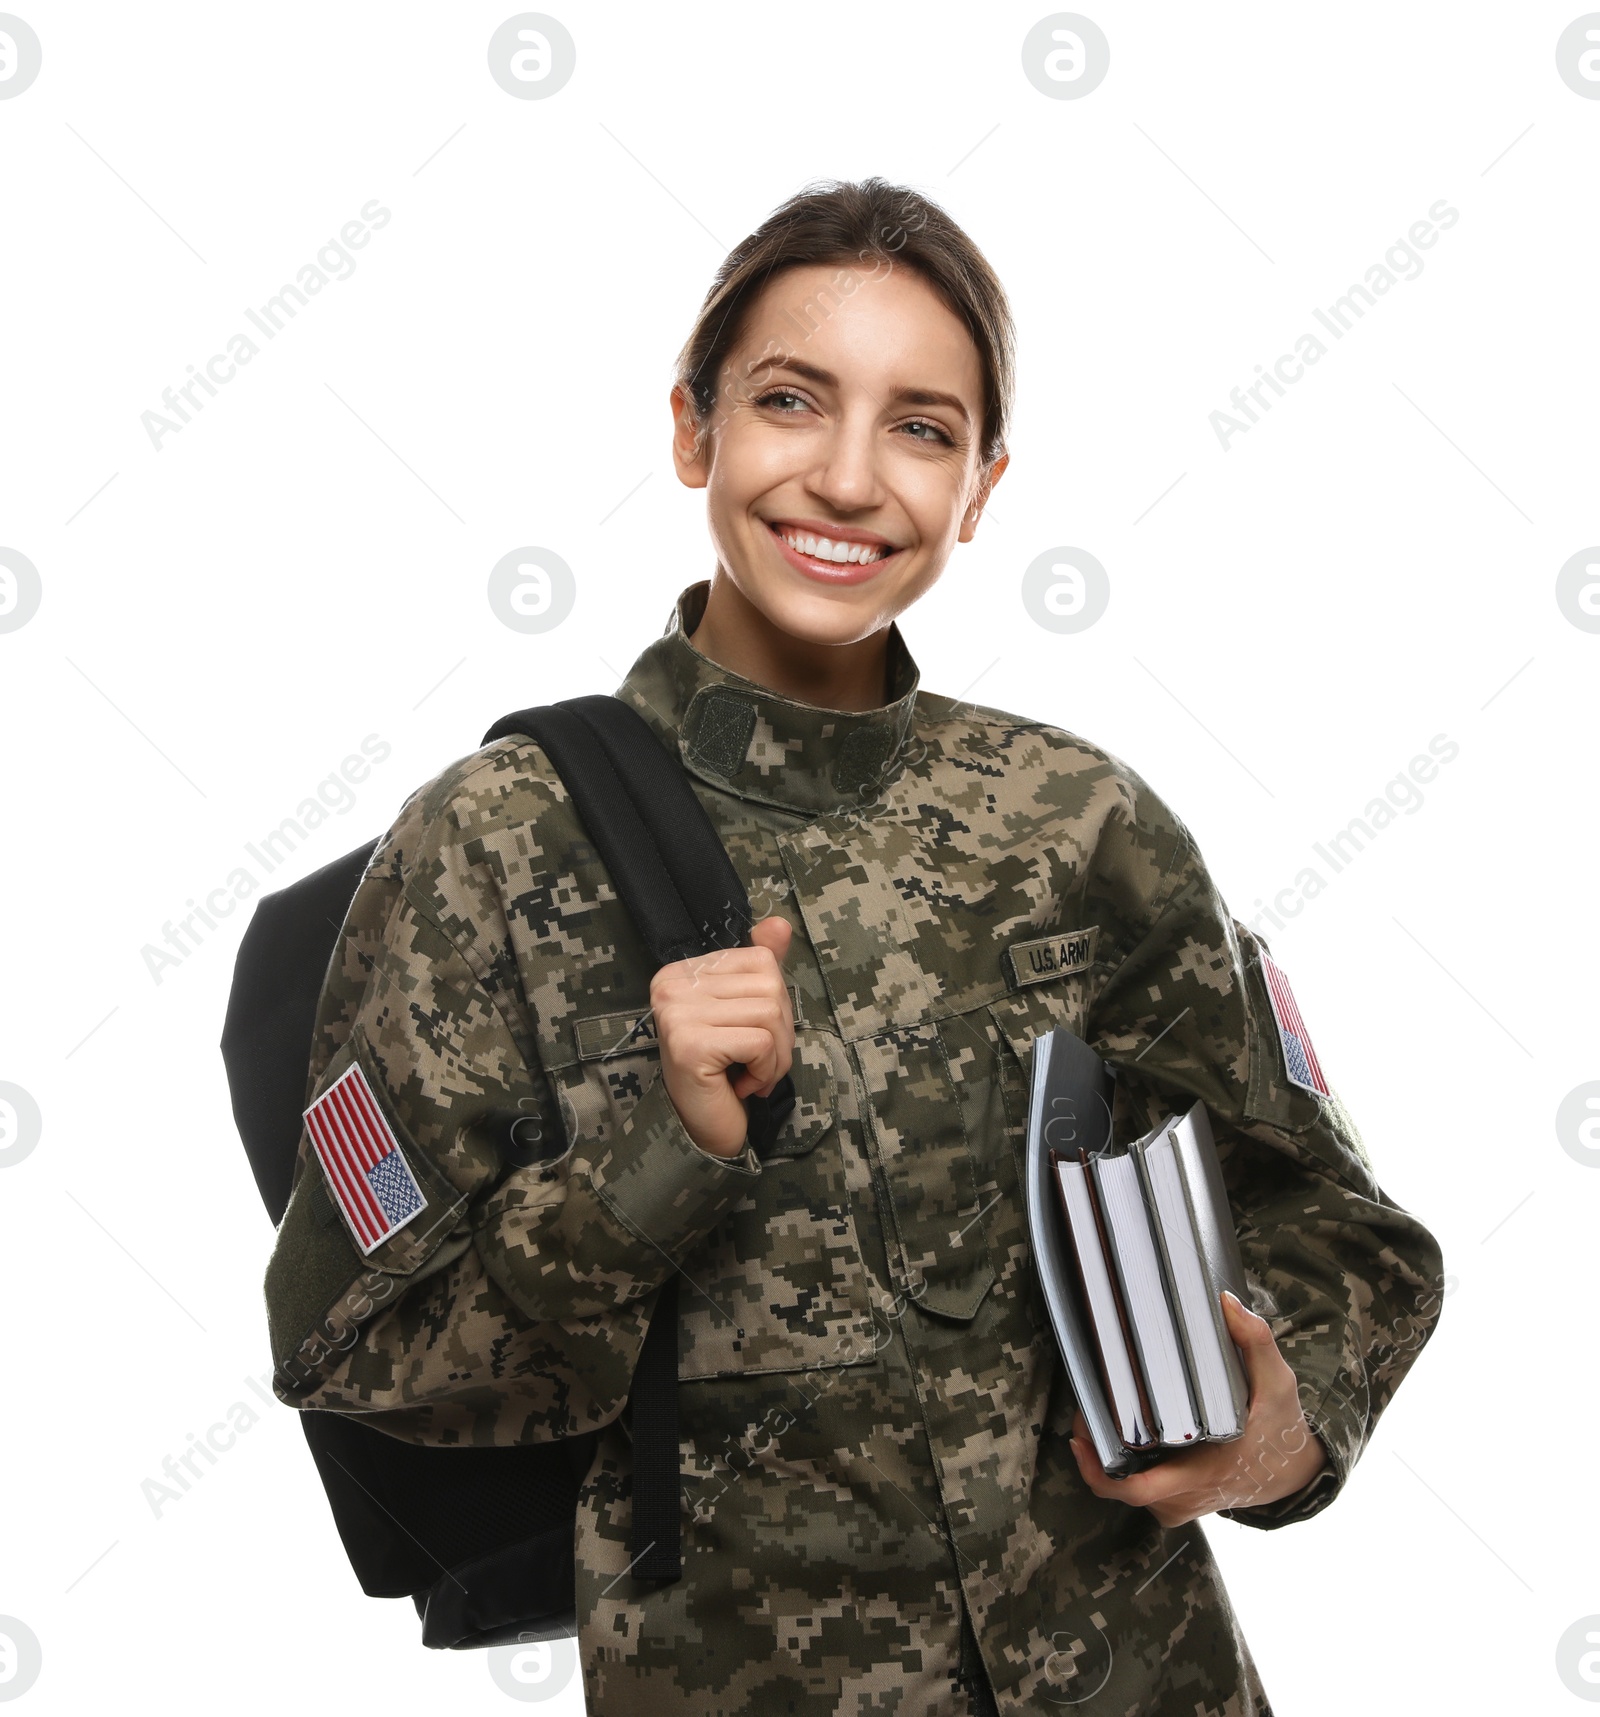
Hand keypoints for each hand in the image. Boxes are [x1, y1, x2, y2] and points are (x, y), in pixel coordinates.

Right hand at [651, 915, 794, 1158]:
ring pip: (770, 1014)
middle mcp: (672, 985)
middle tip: (757, 1062)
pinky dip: (765, 1070)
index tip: (750, 1036)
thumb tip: (780, 923)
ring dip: (776, 1056)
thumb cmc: (724, 1070)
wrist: (701, 1130)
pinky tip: (742, 1087)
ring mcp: (677, 1013)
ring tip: (751, 1074)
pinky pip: (761, 1042)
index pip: (760, 960)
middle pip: (770, 986)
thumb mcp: (745, 1011)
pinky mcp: (690, 1044)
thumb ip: (761, 967)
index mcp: (682, 971)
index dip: (775, 1003)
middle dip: (781, 1033)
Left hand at [1068, 1291, 1327, 1527]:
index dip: (1099, 1470)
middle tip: (1084, 1411)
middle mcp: (1186, 1495)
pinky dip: (1129, 1463)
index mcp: (1204, 1472)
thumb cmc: (1280, 1427)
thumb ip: (1256, 1342)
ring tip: (1103, 1415)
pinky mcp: (1177, 1502)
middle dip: (1094, 1451)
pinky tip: (1126, 1433)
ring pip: (1128, 1485)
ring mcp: (1180, 1503)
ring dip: (1111, 1454)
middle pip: (1120, 1486)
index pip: (1138, 1489)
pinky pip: (1141, 1487)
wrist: (1293, 1472)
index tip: (1080, 1437)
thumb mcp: (1277, 1383)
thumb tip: (1227, 1305)